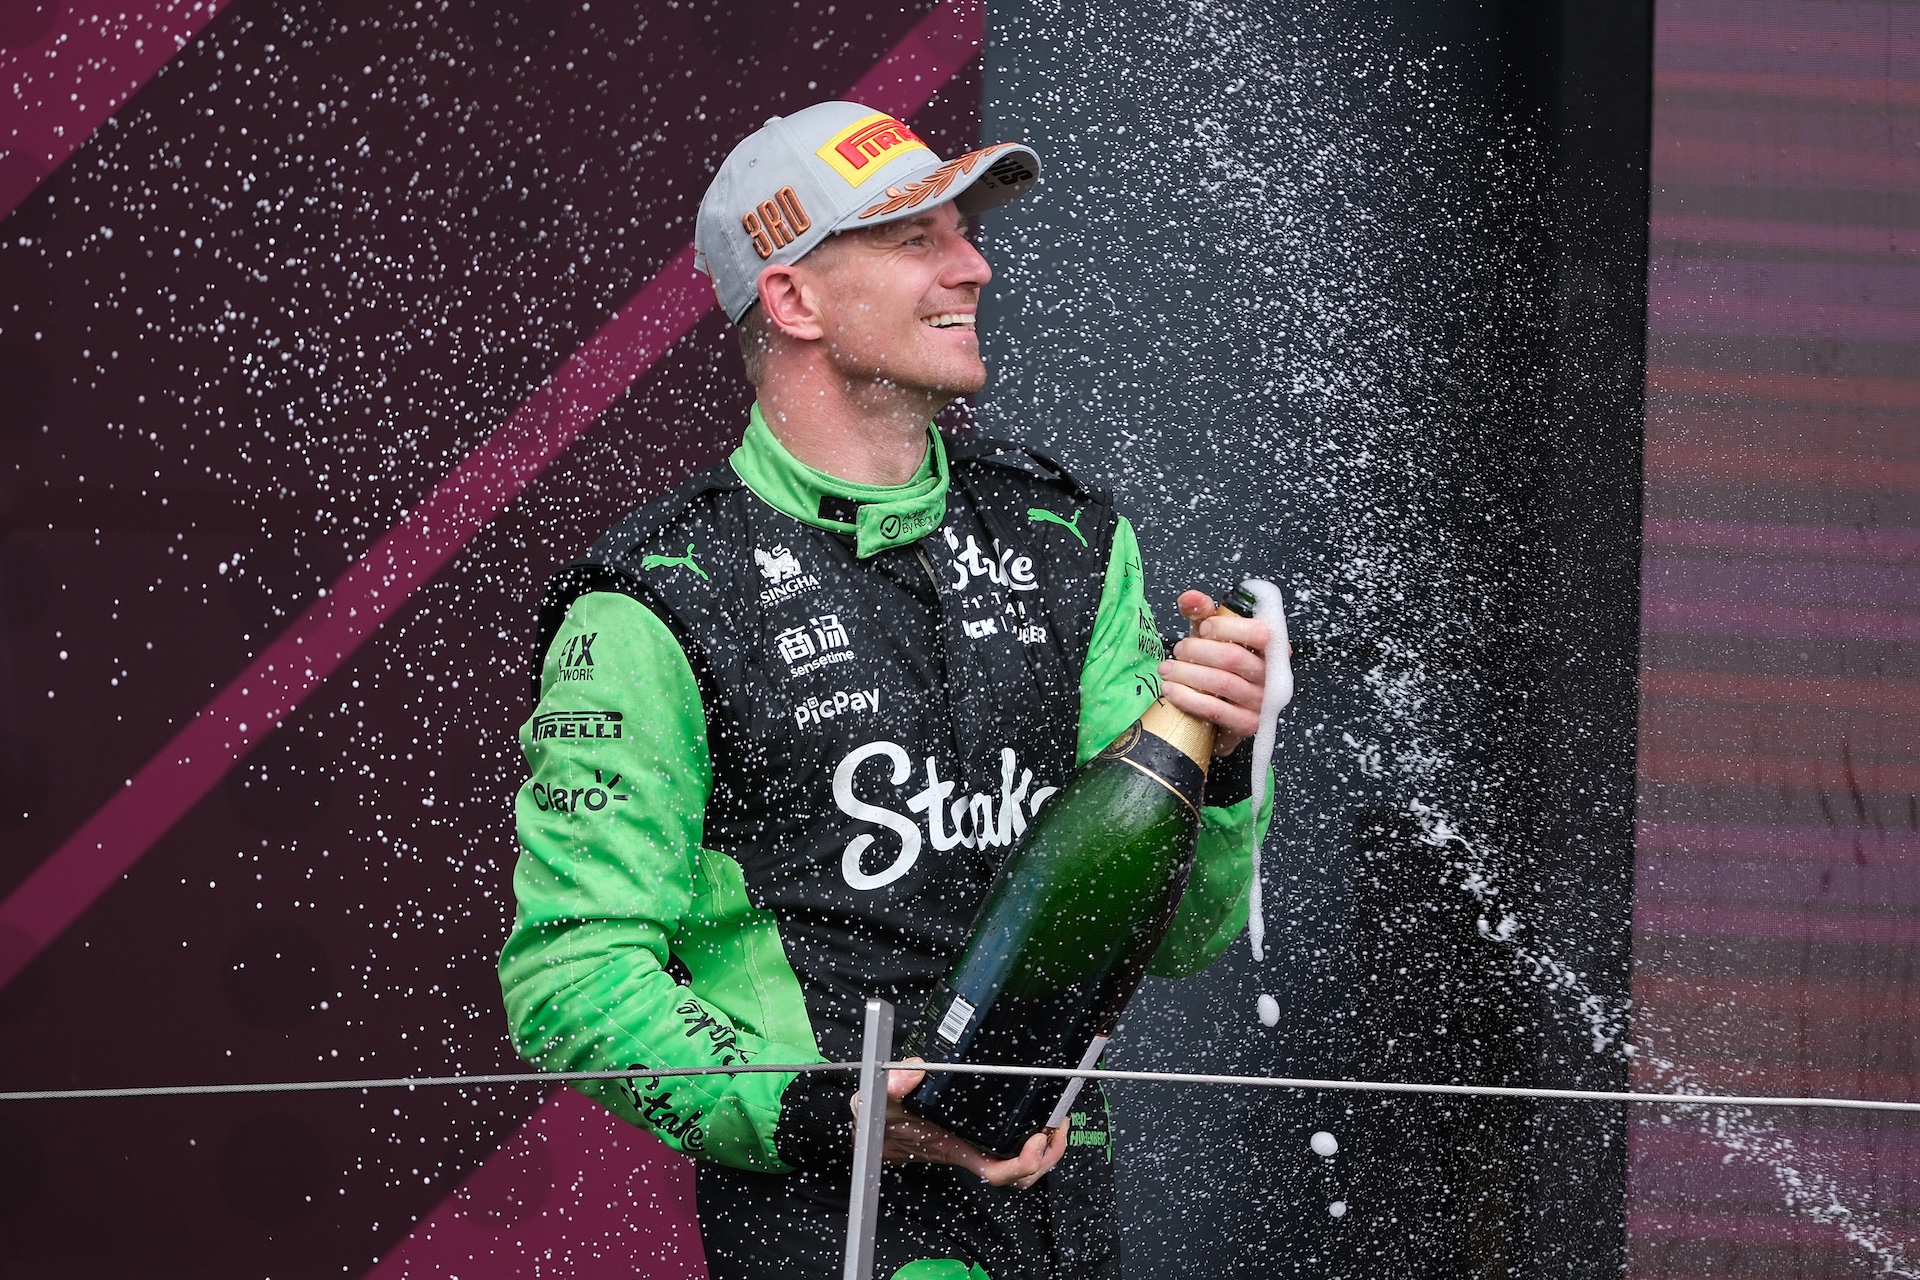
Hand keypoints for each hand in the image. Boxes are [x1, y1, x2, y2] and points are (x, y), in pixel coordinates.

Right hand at [850, 1058, 1067, 1188]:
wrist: (868, 1127)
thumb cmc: (875, 1119)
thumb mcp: (877, 1098)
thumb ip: (892, 1084)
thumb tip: (915, 1070)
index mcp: (953, 1147)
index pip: (995, 1170)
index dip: (1023, 1164)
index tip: (1037, 1139)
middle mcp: (970, 1150)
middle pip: (1021, 1174)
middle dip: (1048, 1155)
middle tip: (1058, 1123)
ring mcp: (976, 1144)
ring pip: (1022, 1164)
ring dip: (1047, 1149)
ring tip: (1056, 1120)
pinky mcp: (977, 1134)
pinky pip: (1012, 1147)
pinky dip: (1033, 1137)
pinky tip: (1036, 1116)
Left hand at [1157, 589, 1273, 756]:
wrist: (1221, 712)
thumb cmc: (1219, 667)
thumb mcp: (1212, 637)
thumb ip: (1202, 613)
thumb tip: (1189, 597)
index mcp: (1271, 647)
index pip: (1260, 632)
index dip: (1228, 628)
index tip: (1203, 628)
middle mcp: (1271, 674)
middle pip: (1234, 657)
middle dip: (1198, 651)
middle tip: (1178, 650)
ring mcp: (1261, 701)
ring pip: (1223, 683)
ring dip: (1187, 674)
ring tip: (1167, 669)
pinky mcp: (1247, 724)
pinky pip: (1216, 710)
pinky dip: (1189, 698)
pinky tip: (1171, 690)